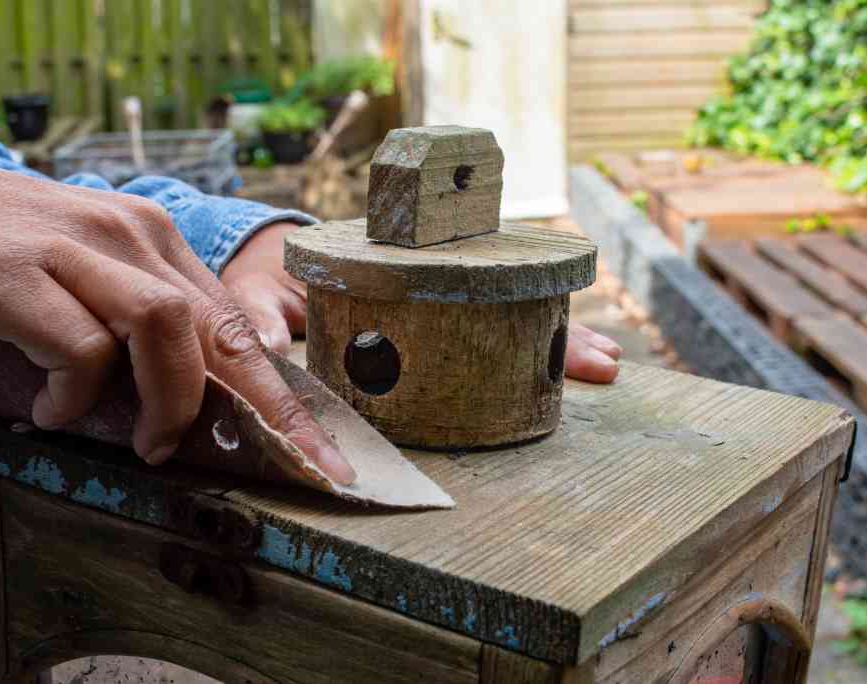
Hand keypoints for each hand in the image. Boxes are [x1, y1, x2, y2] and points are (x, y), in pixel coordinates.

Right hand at [0, 143, 354, 482]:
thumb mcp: (77, 290)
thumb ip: (128, 341)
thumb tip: (175, 421)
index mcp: (151, 240)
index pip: (235, 324)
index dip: (286, 396)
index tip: (323, 456)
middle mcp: (127, 234)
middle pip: (219, 327)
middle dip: (269, 411)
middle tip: (292, 471)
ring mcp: (72, 249)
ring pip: (165, 325)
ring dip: (168, 400)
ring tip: (147, 445)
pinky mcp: (12, 272)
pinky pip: (78, 344)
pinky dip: (76, 393)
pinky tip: (51, 407)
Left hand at [225, 223, 621, 382]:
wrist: (272, 258)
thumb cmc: (267, 272)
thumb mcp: (260, 289)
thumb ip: (264, 314)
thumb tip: (268, 345)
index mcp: (395, 265)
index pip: (466, 282)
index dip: (516, 304)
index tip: (554, 326)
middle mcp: (429, 277)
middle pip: (507, 300)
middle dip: (557, 331)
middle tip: (606, 363)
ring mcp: (438, 299)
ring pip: (509, 316)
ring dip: (554, 340)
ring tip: (605, 365)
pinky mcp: (434, 322)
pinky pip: (489, 333)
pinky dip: (527, 347)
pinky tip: (563, 366)